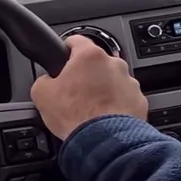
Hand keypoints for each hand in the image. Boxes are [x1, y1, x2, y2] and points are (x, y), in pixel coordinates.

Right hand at [31, 35, 147, 141]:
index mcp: (89, 56)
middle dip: (85, 74)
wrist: (103, 141)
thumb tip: (46, 81)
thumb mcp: (41, 94)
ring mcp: (129, 82)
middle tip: (74, 91)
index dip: (66, 48)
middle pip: (96, 63)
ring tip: (90, 108)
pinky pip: (124, 98)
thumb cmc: (76, 116)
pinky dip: (116, 105)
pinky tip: (104, 118)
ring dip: (102, 89)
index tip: (64, 55)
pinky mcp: (139, 100)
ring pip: (112, 80)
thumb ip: (43, 80)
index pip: (76, 40)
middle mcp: (113, 64)